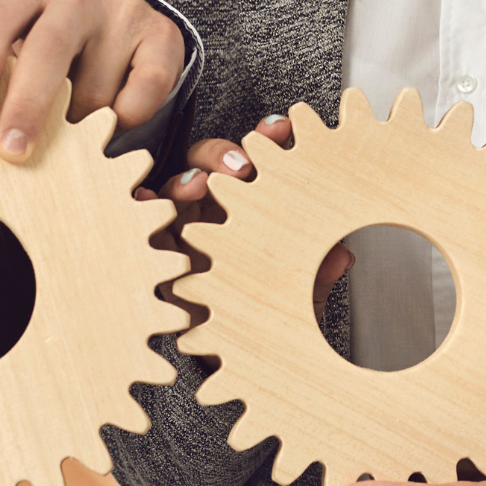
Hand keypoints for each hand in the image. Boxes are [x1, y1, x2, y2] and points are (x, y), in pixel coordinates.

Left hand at [0, 0, 185, 160]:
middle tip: (12, 150)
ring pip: (95, 88)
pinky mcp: (161, 35)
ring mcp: (122, 10)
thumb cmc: (59, 48)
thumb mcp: (23, 44)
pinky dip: (127, 119)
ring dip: (81, 123)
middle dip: (27, 105)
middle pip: (47, 49)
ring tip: (75, 124)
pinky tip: (116, 119)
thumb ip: (2, 73)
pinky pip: (141, 94)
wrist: (125, 26)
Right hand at [136, 114, 353, 324]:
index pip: (257, 164)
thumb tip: (344, 256)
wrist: (224, 356)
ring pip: (176, 185)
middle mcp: (214, 209)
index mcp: (250, 207)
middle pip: (212, 165)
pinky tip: (145, 200)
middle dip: (224, 155)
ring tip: (196, 186)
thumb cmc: (260, 313)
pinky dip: (140, 204)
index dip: (267, 140)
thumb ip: (317, 276)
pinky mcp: (154, 248)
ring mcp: (181, 225)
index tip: (281, 129)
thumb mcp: (294, 296)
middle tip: (242, 167)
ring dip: (186, 178)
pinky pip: (141, 220)